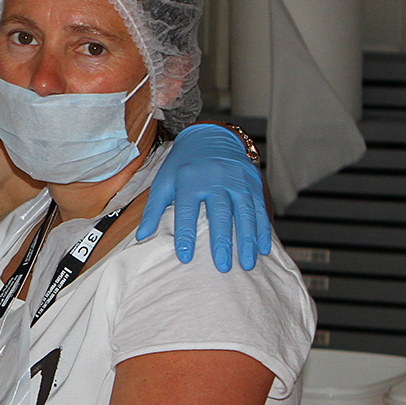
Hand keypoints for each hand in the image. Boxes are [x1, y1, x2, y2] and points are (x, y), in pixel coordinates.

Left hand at [137, 123, 271, 271]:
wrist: (211, 137)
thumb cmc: (183, 166)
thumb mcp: (164, 181)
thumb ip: (153, 209)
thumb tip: (141, 236)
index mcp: (189, 180)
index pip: (186, 211)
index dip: (185, 234)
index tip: (185, 257)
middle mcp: (215, 179)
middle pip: (220, 213)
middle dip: (222, 242)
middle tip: (222, 267)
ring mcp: (237, 180)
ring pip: (244, 213)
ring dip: (247, 240)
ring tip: (246, 264)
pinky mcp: (253, 182)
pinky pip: (259, 208)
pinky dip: (263, 229)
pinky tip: (264, 249)